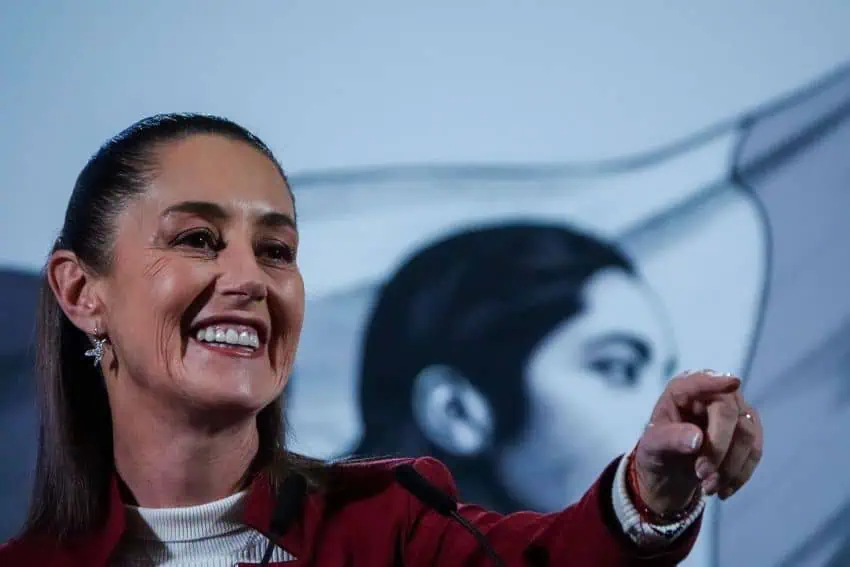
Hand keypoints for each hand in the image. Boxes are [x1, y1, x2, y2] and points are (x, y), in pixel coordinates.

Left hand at [633, 370, 763, 515]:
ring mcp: (734, 410)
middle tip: (701, 475)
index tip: (732, 383)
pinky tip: (723, 490)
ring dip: (730, 467)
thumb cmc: (658, 451)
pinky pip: (754, 451)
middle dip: (718, 449)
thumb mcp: (653, 447)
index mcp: (682, 391)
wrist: (671, 473)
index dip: (716, 382)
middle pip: (729, 413)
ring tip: (708, 488)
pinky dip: (740, 474)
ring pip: (747, 434)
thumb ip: (670, 439)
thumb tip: (697, 439)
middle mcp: (711, 394)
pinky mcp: (747, 430)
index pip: (699, 382)